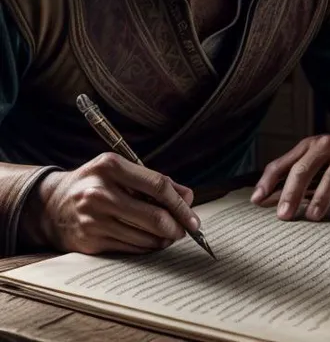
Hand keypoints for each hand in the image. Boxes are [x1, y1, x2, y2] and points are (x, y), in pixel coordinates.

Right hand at [22, 153, 199, 254]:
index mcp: (111, 166)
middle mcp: (100, 192)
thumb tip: (188, 197)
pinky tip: (149, 241)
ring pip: (145, 236)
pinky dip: (146, 247)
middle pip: (154, 216)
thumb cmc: (94, 183)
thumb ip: (154, 181)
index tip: (193, 217)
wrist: (51, 204)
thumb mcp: (119, 170)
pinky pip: (130, 248)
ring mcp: (94, 218)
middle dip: (176, 227)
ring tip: (167, 235)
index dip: (180, 204)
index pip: (157, 185)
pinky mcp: (90, 241)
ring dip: (163, 239)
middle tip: (184, 231)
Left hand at [251, 131, 329, 220]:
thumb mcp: (317, 159)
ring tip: (312, 216)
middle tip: (284, 215)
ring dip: (321, 197)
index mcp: (311, 146)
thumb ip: (292, 174)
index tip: (257, 201)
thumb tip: (261, 197)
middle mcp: (329, 146)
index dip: (268, 181)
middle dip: (292, 193)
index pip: (284, 163)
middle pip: (305, 168)